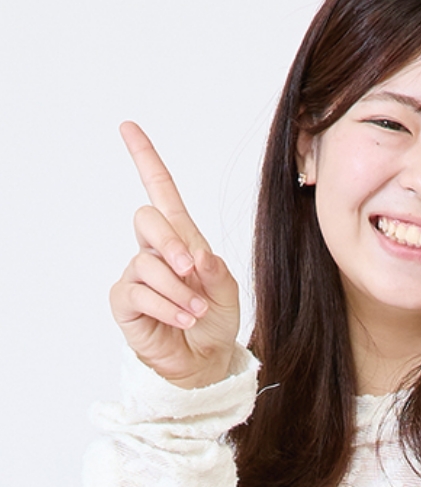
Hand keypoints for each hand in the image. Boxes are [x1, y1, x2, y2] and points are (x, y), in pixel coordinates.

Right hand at [110, 122, 239, 388]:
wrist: (205, 359)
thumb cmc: (216, 320)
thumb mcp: (228, 292)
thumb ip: (217, 271)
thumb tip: (196, 255)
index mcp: (183, 238)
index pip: (161, 191)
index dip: (145, 159)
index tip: (128, 127)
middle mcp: (155, 250)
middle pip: (146, 217)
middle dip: (171, 242)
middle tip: (192, 269)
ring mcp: (137, 274)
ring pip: (147, 262)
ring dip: (179, 289)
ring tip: (196, 310)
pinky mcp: (125, 300)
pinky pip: (140, 292)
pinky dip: (168, 307)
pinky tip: (184, 318)